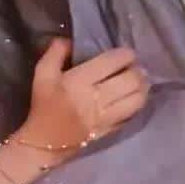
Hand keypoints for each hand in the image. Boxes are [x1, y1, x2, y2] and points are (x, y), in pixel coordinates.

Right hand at [23, 37, 147, 154]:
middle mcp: (96, 98)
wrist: (44, 142)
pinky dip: (138, 103)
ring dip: (143, 87)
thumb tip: (70, 41)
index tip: (126, 53)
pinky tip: (135, 98)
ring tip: (140, 81)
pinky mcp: (112, 130)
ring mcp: (106, 116)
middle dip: (137, 70)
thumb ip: (55, 53)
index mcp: (78, 81)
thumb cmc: (43, 106)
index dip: (125, 55)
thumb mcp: (42, 75)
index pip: (111, 62)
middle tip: (135, 67)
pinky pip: (133, 114)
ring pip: (137, 99)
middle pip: (130, 80)